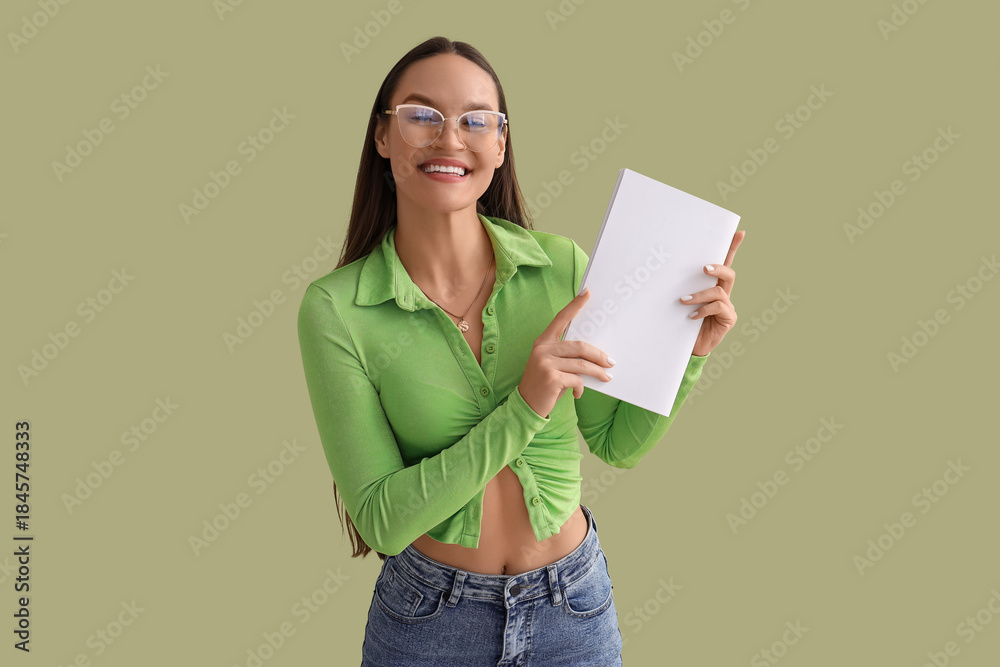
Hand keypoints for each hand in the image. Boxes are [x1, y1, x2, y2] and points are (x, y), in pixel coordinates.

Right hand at [518, 288, 613, 418]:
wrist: (526, 405)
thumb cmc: (544, 384)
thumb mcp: (552, 365)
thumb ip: (567, 357)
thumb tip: (596, 356)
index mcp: (543, 341)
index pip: (561, 318)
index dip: (575, 305)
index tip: (587, 293)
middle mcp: (543, 349)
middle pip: (579, 346)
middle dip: (599, 355)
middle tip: (611, 362)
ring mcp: (546, 363)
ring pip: (581, 364)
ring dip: (597, 372)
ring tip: (606, 378)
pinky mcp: (551, 378)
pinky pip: (576, 379)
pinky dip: (581, 388)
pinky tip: (578, 394)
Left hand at [681, 230, 745, 356]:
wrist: (689, 347)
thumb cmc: (682, 322)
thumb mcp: (680, 302)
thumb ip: (680, 288)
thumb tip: (663, 271)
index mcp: (713, 285)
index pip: (724, 263)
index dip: (732, 248)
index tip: (739, 233)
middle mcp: (723, 293)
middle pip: (728, 273)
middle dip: (717, 267)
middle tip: (703, 268)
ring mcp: (727, 306)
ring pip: (719, 291)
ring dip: (700, 295)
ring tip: (684, 300)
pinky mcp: (728, 319)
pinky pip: (718, 307)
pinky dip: (704, 309)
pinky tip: (692, 316)